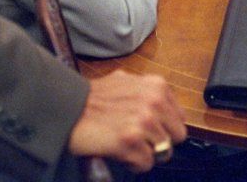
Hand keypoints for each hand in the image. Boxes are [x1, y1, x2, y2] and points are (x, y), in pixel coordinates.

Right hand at [67, 70, 185, 172]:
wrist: (66, 107)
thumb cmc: (93, 98)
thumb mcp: (127, 83)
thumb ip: (149, 94)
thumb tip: (167, 113)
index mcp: (156, 85)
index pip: (180, 118)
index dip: (165, 128)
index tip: (150, 130)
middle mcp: (154, 101)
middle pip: (176, 137)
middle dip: (159, 142)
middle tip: (138, 139)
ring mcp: (143, 121)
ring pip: (163, 152)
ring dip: (144, 153)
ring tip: (125, 144)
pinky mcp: (130, 140)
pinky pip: (146, 164)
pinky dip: (132, 163)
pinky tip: (118, 151)